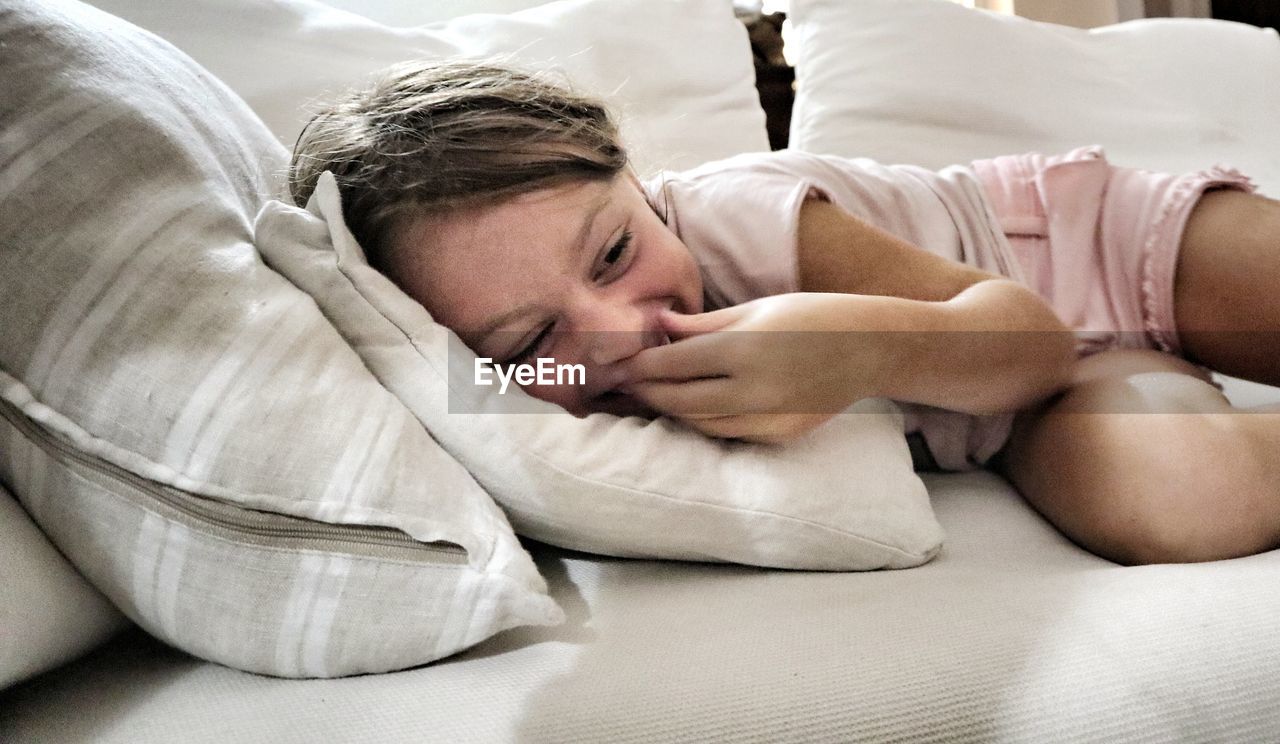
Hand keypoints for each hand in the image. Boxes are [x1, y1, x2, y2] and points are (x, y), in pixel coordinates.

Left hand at [615, 293, 890, 442]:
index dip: (640, 365)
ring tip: (651, 394)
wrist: (870, 350)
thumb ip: (702, 324)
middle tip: (622, 383)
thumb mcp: (756, 309)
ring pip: (698, 422)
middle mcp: (752, 388)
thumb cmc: (812, 317)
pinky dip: (701, 421)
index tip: (618, 362)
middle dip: (646, 391)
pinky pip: (726, 432)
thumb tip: (657, 324)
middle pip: (679, 399)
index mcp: (744, 348)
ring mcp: (766, 417)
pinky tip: (690, 407)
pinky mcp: (776, 435)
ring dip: (670, 409)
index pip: (673, 364)